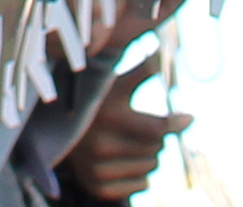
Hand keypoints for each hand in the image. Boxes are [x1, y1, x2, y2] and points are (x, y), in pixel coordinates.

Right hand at [58, 64, 175, 200]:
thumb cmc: (94, 99)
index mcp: (108, 113)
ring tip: (127, 141)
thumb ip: (142, 72)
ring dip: (148, 154)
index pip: (159, 128)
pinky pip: (142, 185)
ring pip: (152, 166)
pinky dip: (140, 175)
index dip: (176, 123)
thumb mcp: (113, 81)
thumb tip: (165, 56)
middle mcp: (101, 143)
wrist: (53, 129)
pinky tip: (123, 160)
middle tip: (137, 126)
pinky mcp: (98, 186)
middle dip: (154, 136)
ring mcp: (97, 167)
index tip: (188, 118)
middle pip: (157, 147)